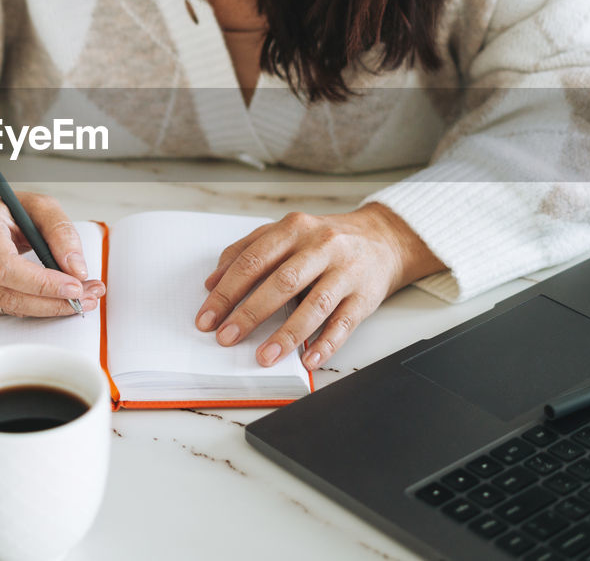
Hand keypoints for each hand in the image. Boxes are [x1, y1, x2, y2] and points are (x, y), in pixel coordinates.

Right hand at [0, 184, 104, 316]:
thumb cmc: (9, 211)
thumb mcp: (40, 206)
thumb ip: (61, 232)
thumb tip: (76, 269)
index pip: (7, 266)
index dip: (42, 283)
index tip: (75, 287)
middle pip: (8, 293)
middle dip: (53, 300)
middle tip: (86, 296)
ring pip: (9, 307)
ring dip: (49, 307)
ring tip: (80, 297)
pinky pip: (5, 310)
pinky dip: (35, 308)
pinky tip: (53, 298)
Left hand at [194, 204, 443, 369]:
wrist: (383, 239)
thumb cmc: (324, 241)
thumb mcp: (285, 235)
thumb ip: (247, 251)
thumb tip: (211, 282)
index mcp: (293, 229)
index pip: (252, 261)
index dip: (226, 292)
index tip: (206, 318)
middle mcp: (320, 246)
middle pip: (281, 282)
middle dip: (250, 313)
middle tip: (226, 338)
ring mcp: (345, 271)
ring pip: (314, 305)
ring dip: (287, 334)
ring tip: (264, 357)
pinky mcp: (365, 295)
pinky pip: (344, 323)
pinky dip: (326, 343)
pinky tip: (308, 360)